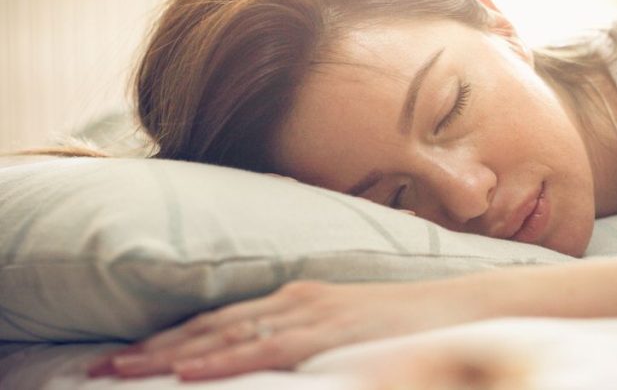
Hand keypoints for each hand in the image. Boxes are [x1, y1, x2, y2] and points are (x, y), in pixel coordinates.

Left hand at [88, 279, 485, 380]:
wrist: (465, 306)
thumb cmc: (410, 322)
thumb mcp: (350, 328)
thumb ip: (308, 339)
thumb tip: (272, 359)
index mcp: (298, 298)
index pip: (220, 320)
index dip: (169, 338)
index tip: (126, 355)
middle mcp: (296, 299)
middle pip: (211, 324)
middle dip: (152, 347)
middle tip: (100, 365)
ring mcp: (312, 312)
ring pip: (227, 334)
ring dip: (170, 354)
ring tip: (123, 369)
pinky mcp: (331, 329)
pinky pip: (267, 347)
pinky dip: (224, 357)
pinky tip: (189, 371)